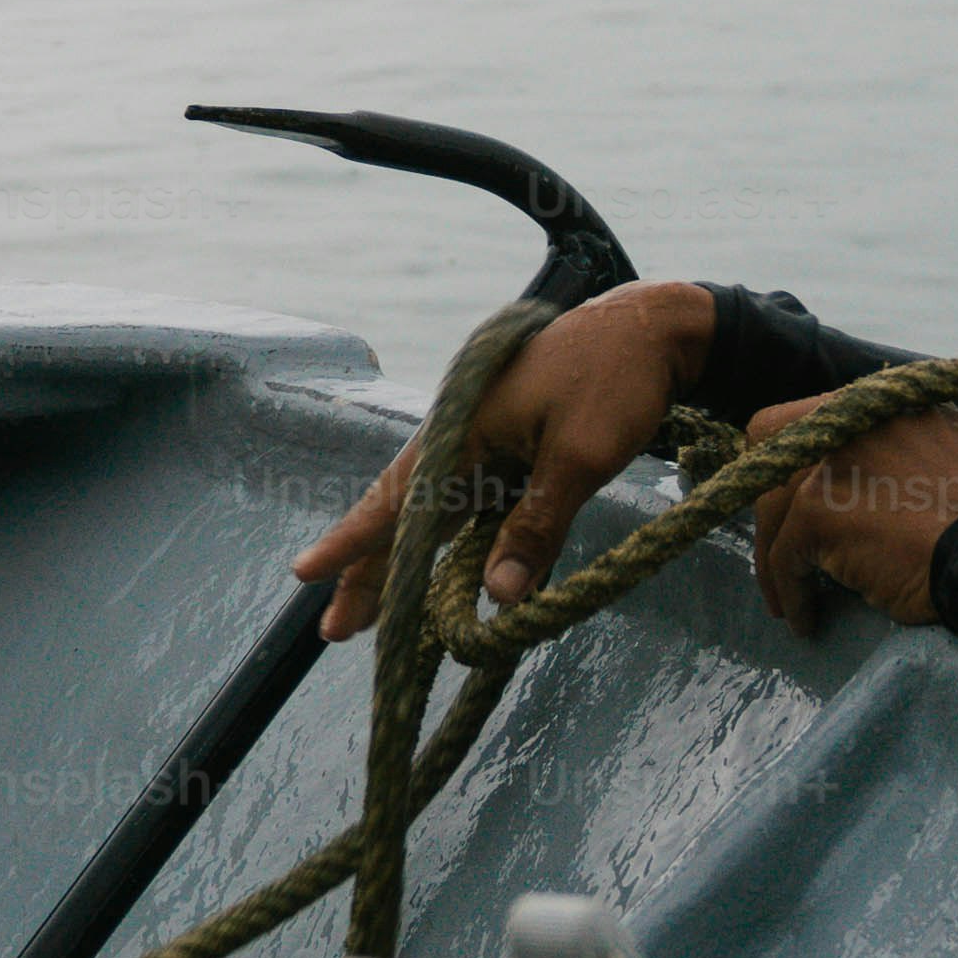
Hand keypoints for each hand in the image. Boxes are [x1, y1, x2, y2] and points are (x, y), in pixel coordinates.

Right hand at [296, 281, 718, 637]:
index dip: (354, 543)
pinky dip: (449, 540)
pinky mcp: (511, 446)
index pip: (399, 499)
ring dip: (405, 560)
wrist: (652, 328)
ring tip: (372, 614)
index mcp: (466, 429)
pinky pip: (467, 501)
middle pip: (403, 512)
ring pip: (432, 510)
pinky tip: (441, 572)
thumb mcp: (581, 456)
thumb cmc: (616, 381)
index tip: (306, 573)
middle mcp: (462, 434)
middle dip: (369, 570)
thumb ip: (537, 525)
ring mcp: (484, 439)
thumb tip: (497, 598)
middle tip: (335, 629)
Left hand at [741, 396, 957, 633]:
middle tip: (780, 546)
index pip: (814, 414)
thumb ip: (898, 457)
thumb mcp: (947, 463)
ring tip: (789, 600)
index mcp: (891, 402)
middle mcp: (856, 416)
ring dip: (775, 558)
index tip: (797, 500)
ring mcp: (833, 459)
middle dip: (772, 499)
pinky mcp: (818, 509)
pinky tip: (807, 620)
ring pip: (774, 507)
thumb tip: (856, 488)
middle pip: (774, 442)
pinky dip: (790, 592)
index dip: (797, 457)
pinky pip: (784, 555)